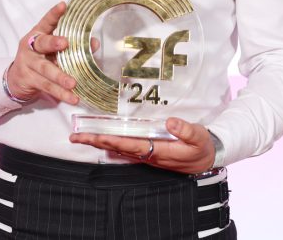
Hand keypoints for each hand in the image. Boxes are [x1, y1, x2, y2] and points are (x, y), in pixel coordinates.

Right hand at [6, 2, 78, 104]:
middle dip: (53, 43)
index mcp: (38, 34)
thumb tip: (94, 43)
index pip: (47, 22)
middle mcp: (31, 47)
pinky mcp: (29, 80)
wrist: (15, 79)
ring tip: (73, 82)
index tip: (64, 5)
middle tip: (65, 43)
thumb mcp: (53, 50)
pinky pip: (47, 87)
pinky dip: (61, 93)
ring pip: (46, 69)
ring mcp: (28, 64)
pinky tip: (73, 98)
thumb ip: (72, 45)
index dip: (54, 14)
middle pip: (42, 43)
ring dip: (60, 76)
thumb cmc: (39, 59)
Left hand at [69, 117, 215, 173]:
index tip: (96, 136)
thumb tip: (170, 121)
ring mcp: (147, 155)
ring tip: (81, 137)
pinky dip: (110, 145)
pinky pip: (124, 149)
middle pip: (118, 148)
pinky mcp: (148, 152)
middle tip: (75, 137)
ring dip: (99, 143)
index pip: (131, 145)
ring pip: (118, 149)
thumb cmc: (201, 147)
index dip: (113, 141)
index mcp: (159, 150)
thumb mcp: (199, 137)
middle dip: (96, 142)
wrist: (207, 160)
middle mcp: (148, 154)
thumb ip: (186, 130)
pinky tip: (101, 142)